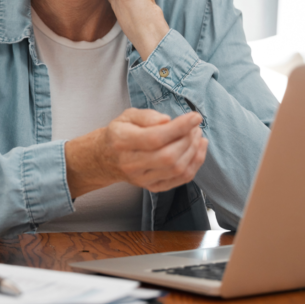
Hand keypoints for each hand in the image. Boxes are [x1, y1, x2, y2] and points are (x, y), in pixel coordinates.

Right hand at [65, 109, 207, 196]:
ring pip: (177, 169)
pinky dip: (195, 164)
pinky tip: (198, 149)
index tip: (195, 117)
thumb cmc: (120, 133)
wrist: (105, 159)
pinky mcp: (153, 187)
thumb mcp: (127, 116)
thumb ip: (146, 116)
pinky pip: (181, 179)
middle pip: (168, 157)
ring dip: (194, 151)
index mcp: (122, 142)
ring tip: (197, 135)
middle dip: (188, 140)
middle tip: (195, 126)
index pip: (154, 138)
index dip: (179, 127)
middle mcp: (131, 164)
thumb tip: (167, 120)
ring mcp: (143, 179)